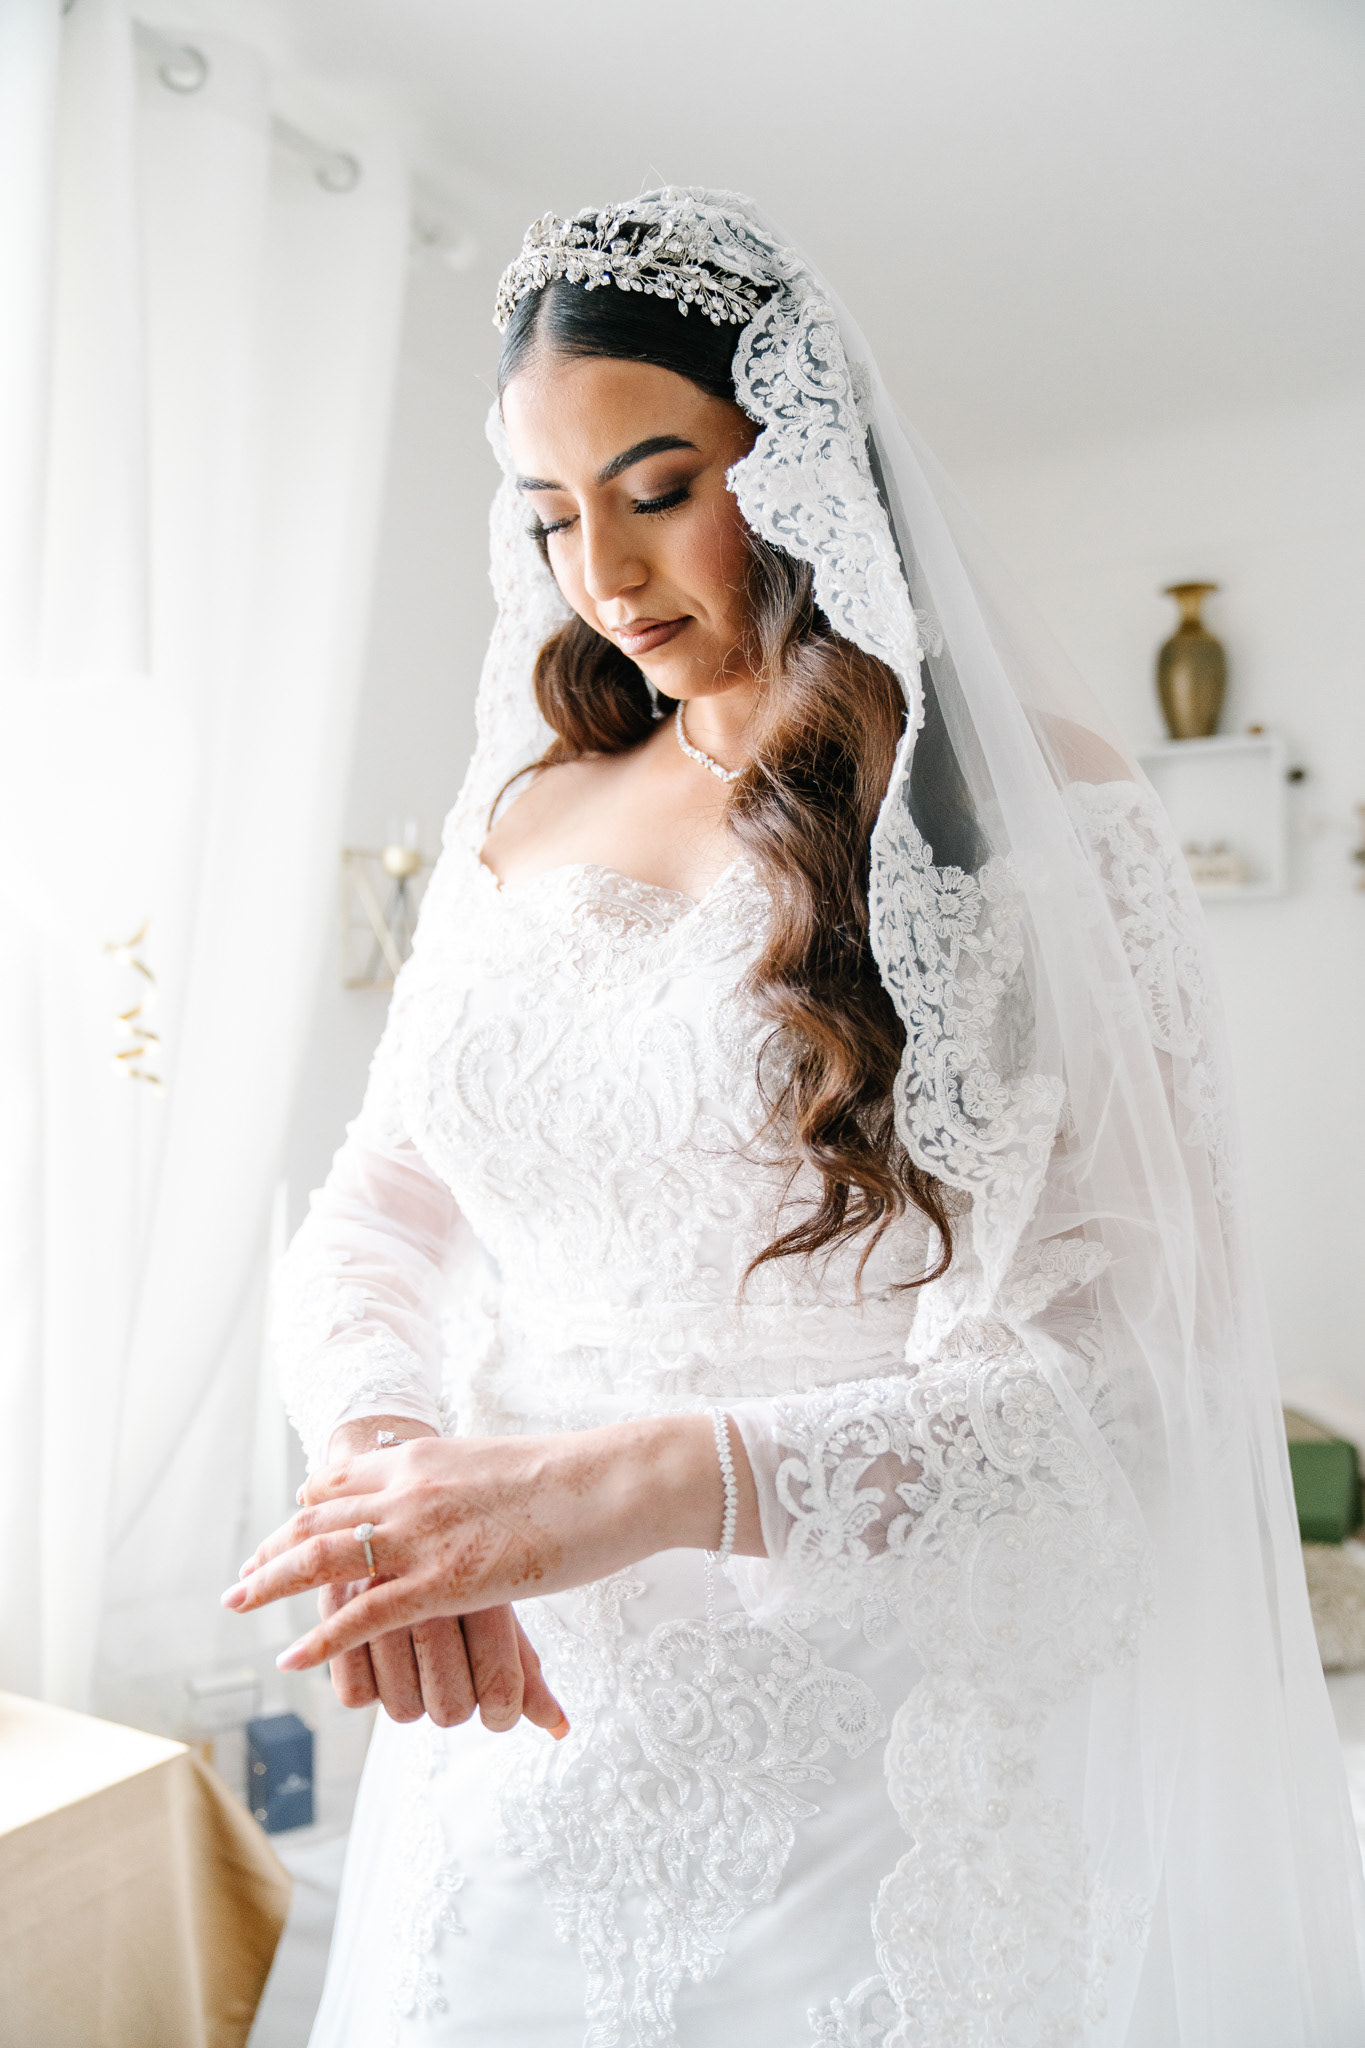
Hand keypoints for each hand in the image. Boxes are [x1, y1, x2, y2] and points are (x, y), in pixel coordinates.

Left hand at [270, 1416, 566, 1736]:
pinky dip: (319, 1640)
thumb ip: (462, 1482)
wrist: (614, 1480)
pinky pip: (362, 1616)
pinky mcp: (443, 1583)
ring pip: (322, 1561)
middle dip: (272, 1550)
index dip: (305, 1508)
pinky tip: (290, 1659)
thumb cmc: (575, 1477)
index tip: (284, 1528)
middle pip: (315, 1518)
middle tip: (241, 1579)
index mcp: (424, 1458)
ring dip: (270, 1585)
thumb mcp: (498, 1466)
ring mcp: (422, 1537)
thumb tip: (461, 1495)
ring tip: (238, 1606)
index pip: (340, 1481)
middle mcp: (408, 1489)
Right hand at [319, 1574, 565, 1735]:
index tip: (500, 1708)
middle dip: (457, 1701)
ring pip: (405, 1709)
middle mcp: (429, 1591)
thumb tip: (559, 1730)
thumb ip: (525, 1669)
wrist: (397, 1500)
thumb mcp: (499, 1600)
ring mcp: (375, 1599)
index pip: (501, 1693)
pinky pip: (357, 1696)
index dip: (504, 1714)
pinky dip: (371, 1683)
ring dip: (414, 1695)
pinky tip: (385, 1650)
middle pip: (452, 1710)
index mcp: (480, 1586)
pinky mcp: (329, 1604)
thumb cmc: (462, 1561)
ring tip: (419, 1656)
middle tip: (456, 1672)